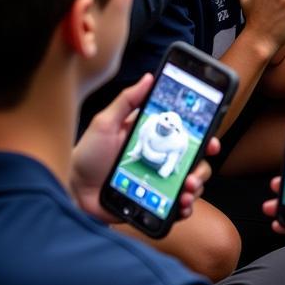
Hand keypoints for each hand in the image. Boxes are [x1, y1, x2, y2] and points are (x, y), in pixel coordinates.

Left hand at [69, 75, 217, 222]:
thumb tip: (149, 77)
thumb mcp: (106, 123)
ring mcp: (159, 182)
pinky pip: (178, 207)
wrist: (74, 191)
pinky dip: (186, 207)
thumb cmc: (88, 155)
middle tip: (193, 174)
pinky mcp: (155, 202)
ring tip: (186, 192)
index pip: (186, 136)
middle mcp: (161, 160)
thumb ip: (127, 100)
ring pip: (191, 184)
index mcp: (155, 139)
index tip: (211, 142)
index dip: (204, 138)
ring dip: (196, 188)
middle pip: (195, 161)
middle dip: (202, 168)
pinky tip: (182, 206)